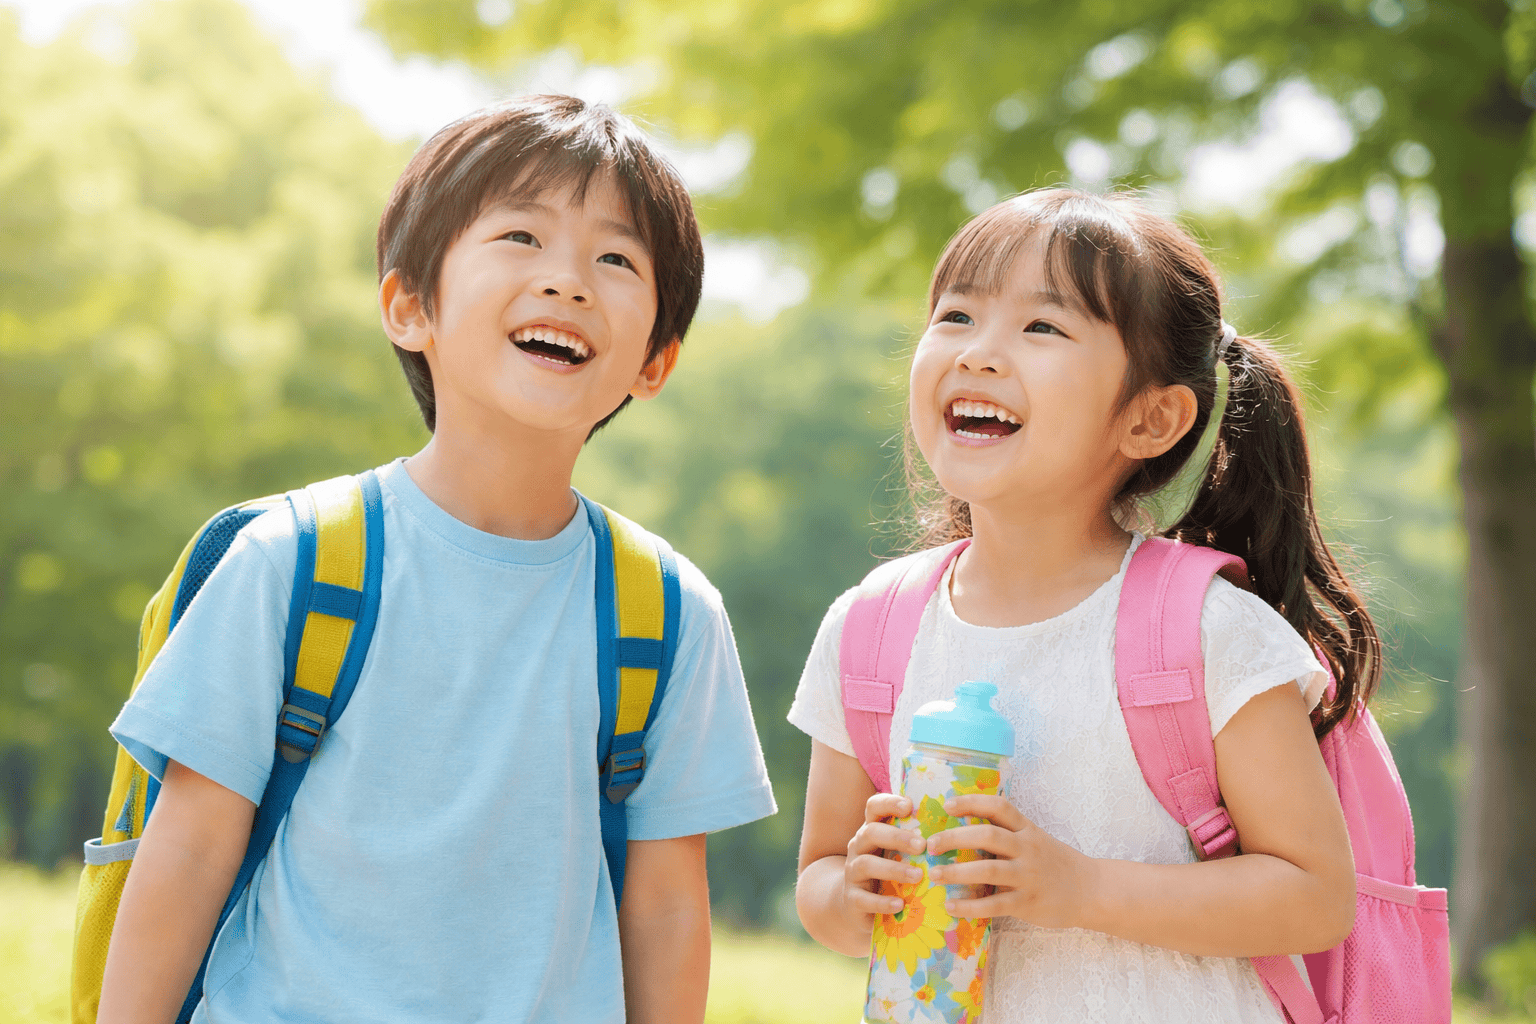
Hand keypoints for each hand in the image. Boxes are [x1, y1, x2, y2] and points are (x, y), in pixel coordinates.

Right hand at [842, 793, 926, 920]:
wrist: (858, 907)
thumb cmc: (888, 875)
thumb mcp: (899, 854)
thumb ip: (918, 841)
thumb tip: (959, 826)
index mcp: (872, 831)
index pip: (874, 807)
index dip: (889, 803)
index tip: (909, 806)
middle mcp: (859, 847)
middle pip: (870, 832)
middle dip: (896, 837)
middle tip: (922, 845)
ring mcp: (852, 873)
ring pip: (866, 864)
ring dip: (893, 869)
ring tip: (918, 876)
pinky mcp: (852, 899)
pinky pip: (863, 899)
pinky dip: (882, 901)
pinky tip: (900, 904)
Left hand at [926, 794, 1096, 928]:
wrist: (1090, 890)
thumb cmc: (1053, 863)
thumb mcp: (1033, 839)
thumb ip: (1005, 833)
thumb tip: (960, 828)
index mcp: (1026, 829)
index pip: (999, 807)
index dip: (972, 802)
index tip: (947, 805)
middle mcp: (1026, 848)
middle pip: (988, 835)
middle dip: (955, 837)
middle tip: (930, 844)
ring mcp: (1028, 876)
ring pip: (988, 870)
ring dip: (957, 872)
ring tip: (935, 875)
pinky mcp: (1027, 902)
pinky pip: (995, 904)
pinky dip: (970, 906)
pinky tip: (951, 907)